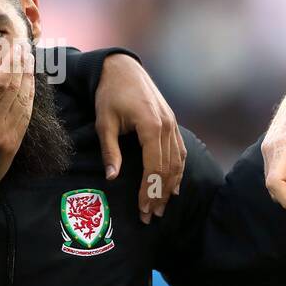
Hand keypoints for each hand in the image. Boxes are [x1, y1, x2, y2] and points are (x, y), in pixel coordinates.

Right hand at [0, 51, 33, 193]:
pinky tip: (30, 89)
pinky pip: (26, 118)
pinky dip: (29, 100)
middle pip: (14, 90)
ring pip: (23, 102)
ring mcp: (6, 136)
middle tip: (25, 52)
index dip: (10, 66)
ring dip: (28, 81)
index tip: (14, 51)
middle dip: (21, 68)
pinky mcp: (13, 145)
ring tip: (29, 64)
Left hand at [95, 53, 186, 223]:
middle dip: (160, 195)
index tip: (143, 209)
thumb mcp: (104, 123)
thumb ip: (110, 151)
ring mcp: (173, 124)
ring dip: (171, 186)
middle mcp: (167, 127)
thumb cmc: (109, 95)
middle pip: (168, 169)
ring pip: (178, 162)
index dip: (149, 191)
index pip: (154, 167)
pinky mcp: (172, 123)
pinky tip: (175, 186)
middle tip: (152, 216)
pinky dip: (179, 171)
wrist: (122, 69)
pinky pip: (180, 152)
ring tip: (163, 206)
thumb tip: (112, 178)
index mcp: (151, 126)